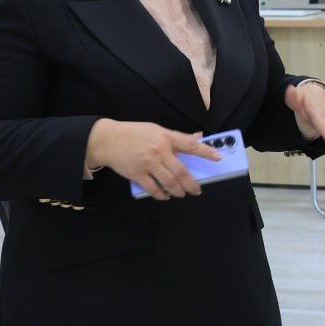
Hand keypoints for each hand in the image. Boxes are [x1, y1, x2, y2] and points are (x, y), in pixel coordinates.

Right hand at [86, 119, 219, 200]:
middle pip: (181, 171)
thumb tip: (197, 137)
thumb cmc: (133, 133)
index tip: (217, 157)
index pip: (190, 145)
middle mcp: (159, 151)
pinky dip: (161, 194)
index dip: (206, 151)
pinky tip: (166, 196)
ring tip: (182, 194)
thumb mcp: (156, 129)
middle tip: (197, 191)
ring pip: (169, 182)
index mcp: (166, 137)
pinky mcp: (137, 174)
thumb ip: (176, 136)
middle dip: (191, 184)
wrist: (107, 139)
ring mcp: (148, 163)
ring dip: (178, 191)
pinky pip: (153, 188)